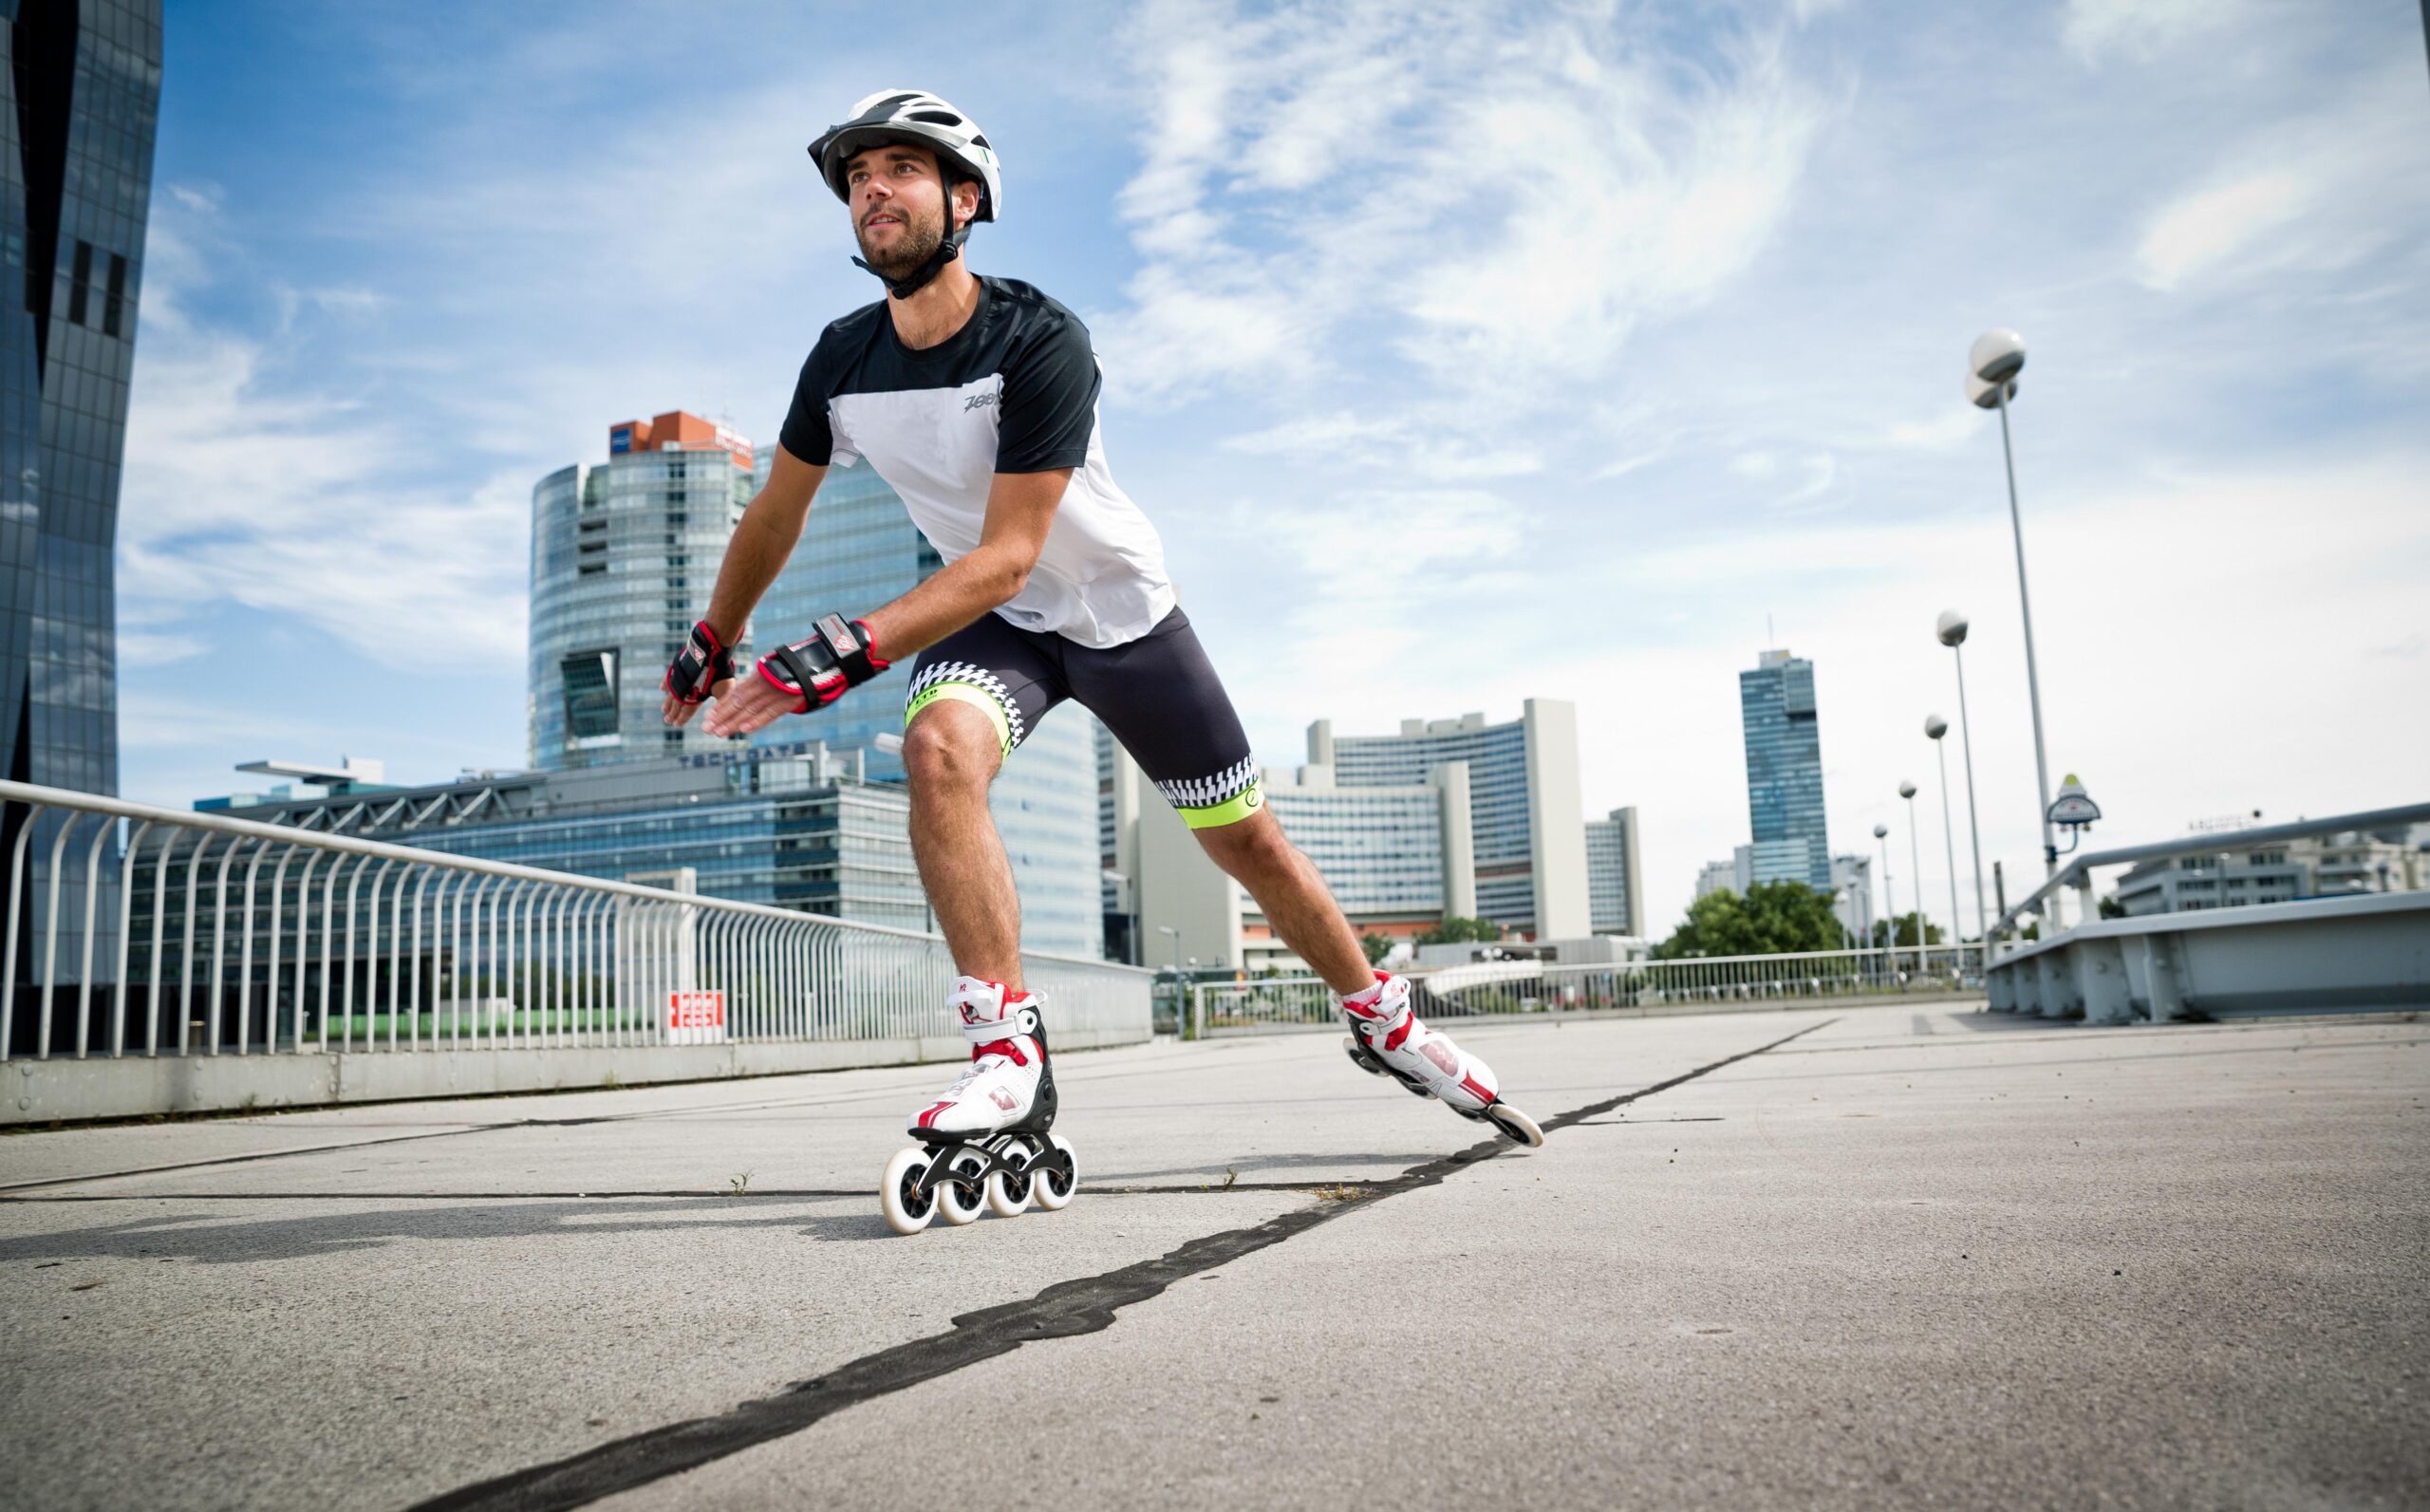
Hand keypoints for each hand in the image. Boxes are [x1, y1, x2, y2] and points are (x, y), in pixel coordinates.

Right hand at [661, 621, 735, 726]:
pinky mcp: (677, 667)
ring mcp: (679, 678)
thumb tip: (729, 716)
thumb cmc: (719, 669)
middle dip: (673, 713)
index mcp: (695, 696)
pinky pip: (669, 677)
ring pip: (671, 693)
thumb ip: (723, 702)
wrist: (709, 648)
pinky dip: (666, 683)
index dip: (682, 718)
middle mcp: (684, 689)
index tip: (676, 725)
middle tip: (667, 721)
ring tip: (664, 710)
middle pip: (677, 704)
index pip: (687, 711)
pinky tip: (661, 689)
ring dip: (668, 702)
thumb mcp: (725, 688)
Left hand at [701, 671, 815, 737]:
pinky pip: (771, 712)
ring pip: (751, 709)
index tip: (708, 717)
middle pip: (738, 702)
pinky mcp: (789, 699)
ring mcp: (776, 691)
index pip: (736, 693)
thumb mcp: (773, 675)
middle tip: (707, 729)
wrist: (820, 664)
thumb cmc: (795, 672)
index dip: (722, 706)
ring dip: (734, 722)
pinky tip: (744, 729)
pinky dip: (757, 721)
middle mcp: (764, 684)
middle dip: (722, 716)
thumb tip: (745, 701)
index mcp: (759, 677)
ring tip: (720, 733)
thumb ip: (760, 686)